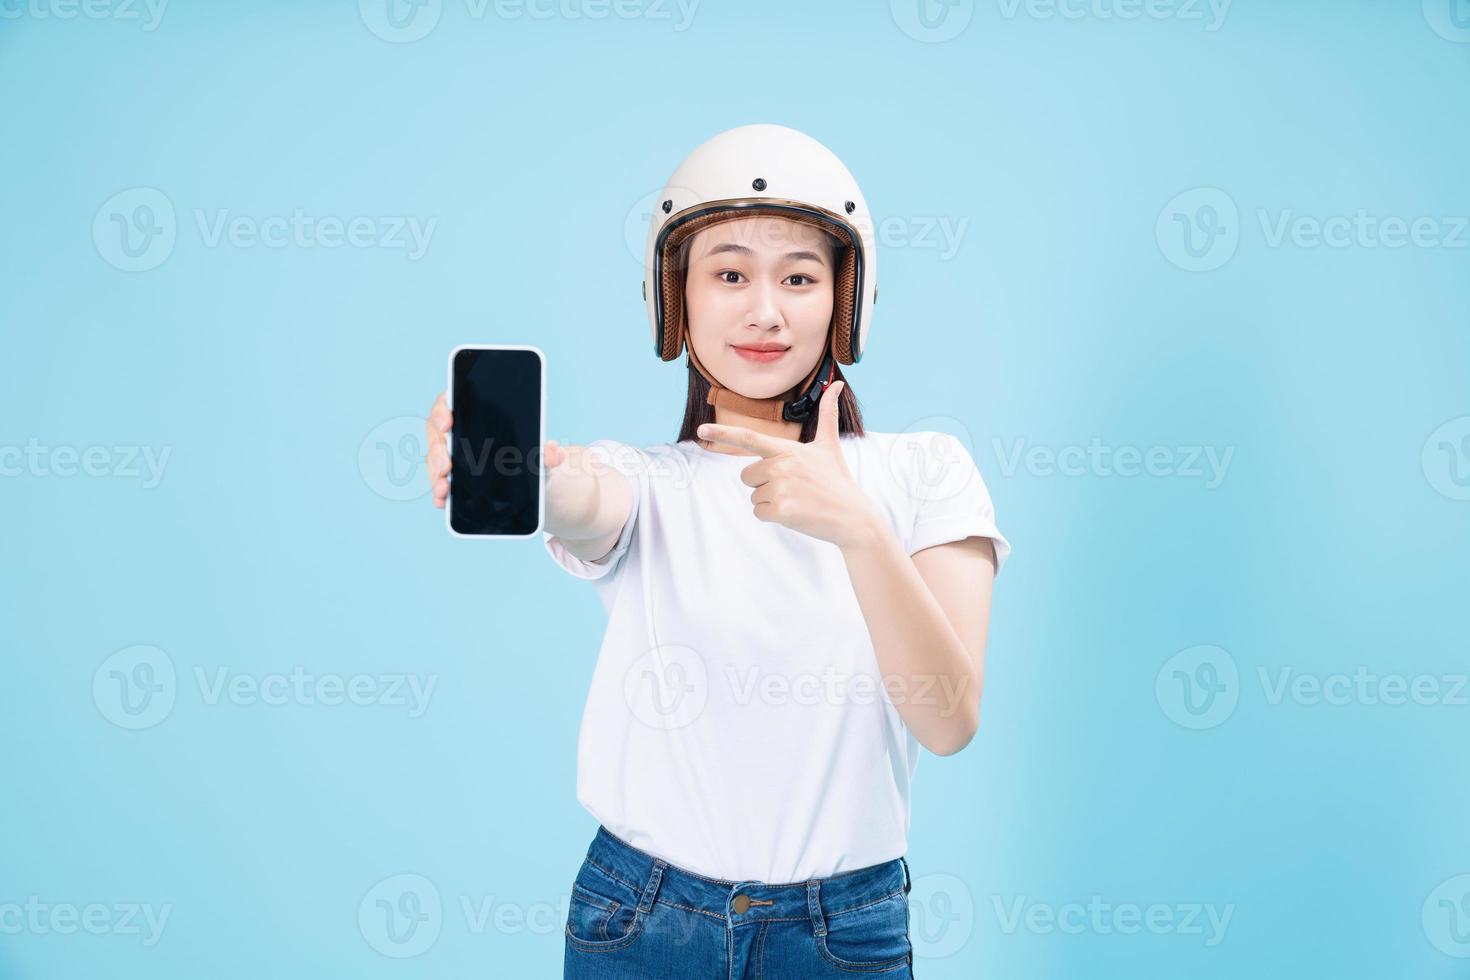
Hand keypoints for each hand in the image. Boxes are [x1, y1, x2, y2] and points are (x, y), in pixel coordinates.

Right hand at [424, 390, 567, 508]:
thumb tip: (554, 453)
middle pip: (438, 434)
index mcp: (476, 409)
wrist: (533, 481)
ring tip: (443, 490)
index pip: (451, 400)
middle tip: (446, 468)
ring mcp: (452, 452)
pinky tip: (442, 501)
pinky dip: (439, 492)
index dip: (443, 410)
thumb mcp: (541, 454)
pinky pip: (440, 481)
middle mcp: (459, 428)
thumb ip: (546, 452)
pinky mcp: (452, 475)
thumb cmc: (532, 456)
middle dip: (437, 451)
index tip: (448, 423)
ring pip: (435, 459)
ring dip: (435, 475)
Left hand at [696, 380, 879, 547]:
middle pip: (747, 475)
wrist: (852, 516)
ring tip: (797, 500)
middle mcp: (781, 465)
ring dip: (770, 501)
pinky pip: (759, 513)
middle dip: (764, 484)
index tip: (701, 430)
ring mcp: (780, 487)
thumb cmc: (838, 480)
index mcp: (787, 448)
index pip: (749, 437)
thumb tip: (838, 385)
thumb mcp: (830, 445)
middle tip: (793, 487)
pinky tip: (795, 512)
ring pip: (753, 496)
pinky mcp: (781, 509)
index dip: (723, 432)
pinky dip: (773, 516)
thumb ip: (828, 414)